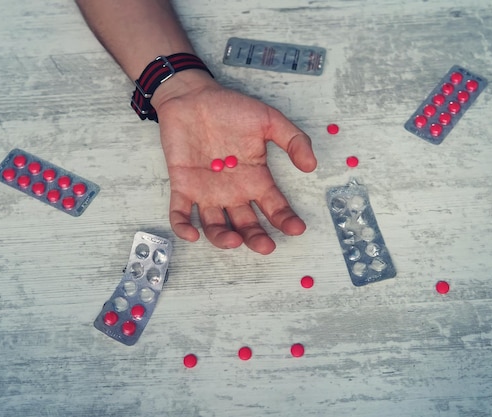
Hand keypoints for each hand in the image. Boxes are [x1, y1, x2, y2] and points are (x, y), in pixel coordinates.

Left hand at [152, 71, 316, 254]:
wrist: (192, 96)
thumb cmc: (230, 107)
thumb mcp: (269, 120)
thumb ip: (293, 140)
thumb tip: (311, 166)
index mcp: (255, 179)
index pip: (274, 207)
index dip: (286, 220)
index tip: (296, 228)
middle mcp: (233, 191)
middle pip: (246, 225)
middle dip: (256, 238)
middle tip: (265, 245)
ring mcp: (206, 191)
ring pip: (215, 226)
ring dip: (224, 238)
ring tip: (234, 239)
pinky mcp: (183, 185)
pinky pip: (181, 213)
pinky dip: (184, 226)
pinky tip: (193, 233)